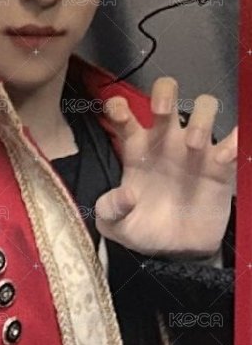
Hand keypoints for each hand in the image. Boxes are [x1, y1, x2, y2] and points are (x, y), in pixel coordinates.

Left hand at [95, 77, 236, 258]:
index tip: (118, 112)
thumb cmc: (143, 227)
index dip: (118, 106)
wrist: (176, 251)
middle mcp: (165, 140)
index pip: (123, 113)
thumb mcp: (115, 225)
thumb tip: (126, 195)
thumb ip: (110, 210)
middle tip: (161, 109)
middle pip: (166, 95)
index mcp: (135, 147)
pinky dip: (233, 142)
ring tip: (193, 144)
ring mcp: (194, 149)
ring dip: (200, 118)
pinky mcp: (220, 166)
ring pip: (204, 108)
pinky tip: (222, 159)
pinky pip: (233, 141)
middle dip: (164, 92)